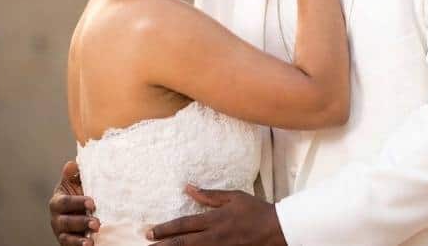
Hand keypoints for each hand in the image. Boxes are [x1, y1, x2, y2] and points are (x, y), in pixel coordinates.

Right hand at [49, 161, 100, 245]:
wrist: (83, 213)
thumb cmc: (80, 196)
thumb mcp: (76, 185)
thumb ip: (74, 176)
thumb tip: (71, 164)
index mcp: (58, 202)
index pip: (64, 202)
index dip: (77, 203)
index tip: (92, 203)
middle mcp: (57, 218)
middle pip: (65, 222)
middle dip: (81, 222)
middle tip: (97, 223)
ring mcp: (61, 232)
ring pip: (66, 237)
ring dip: (79, 239)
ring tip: (91, 240)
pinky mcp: (67, 242)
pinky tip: (89, 245)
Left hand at [148, 186, 286, 245]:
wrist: (278, 229)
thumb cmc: (256, 211)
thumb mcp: (234, 197)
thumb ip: (210, 195)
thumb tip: (188, 188)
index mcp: (215, 220)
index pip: (184, 225)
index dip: (165, 229)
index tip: (149, 232)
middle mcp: (214, 237)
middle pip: (183, 243)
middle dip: (163, 245)